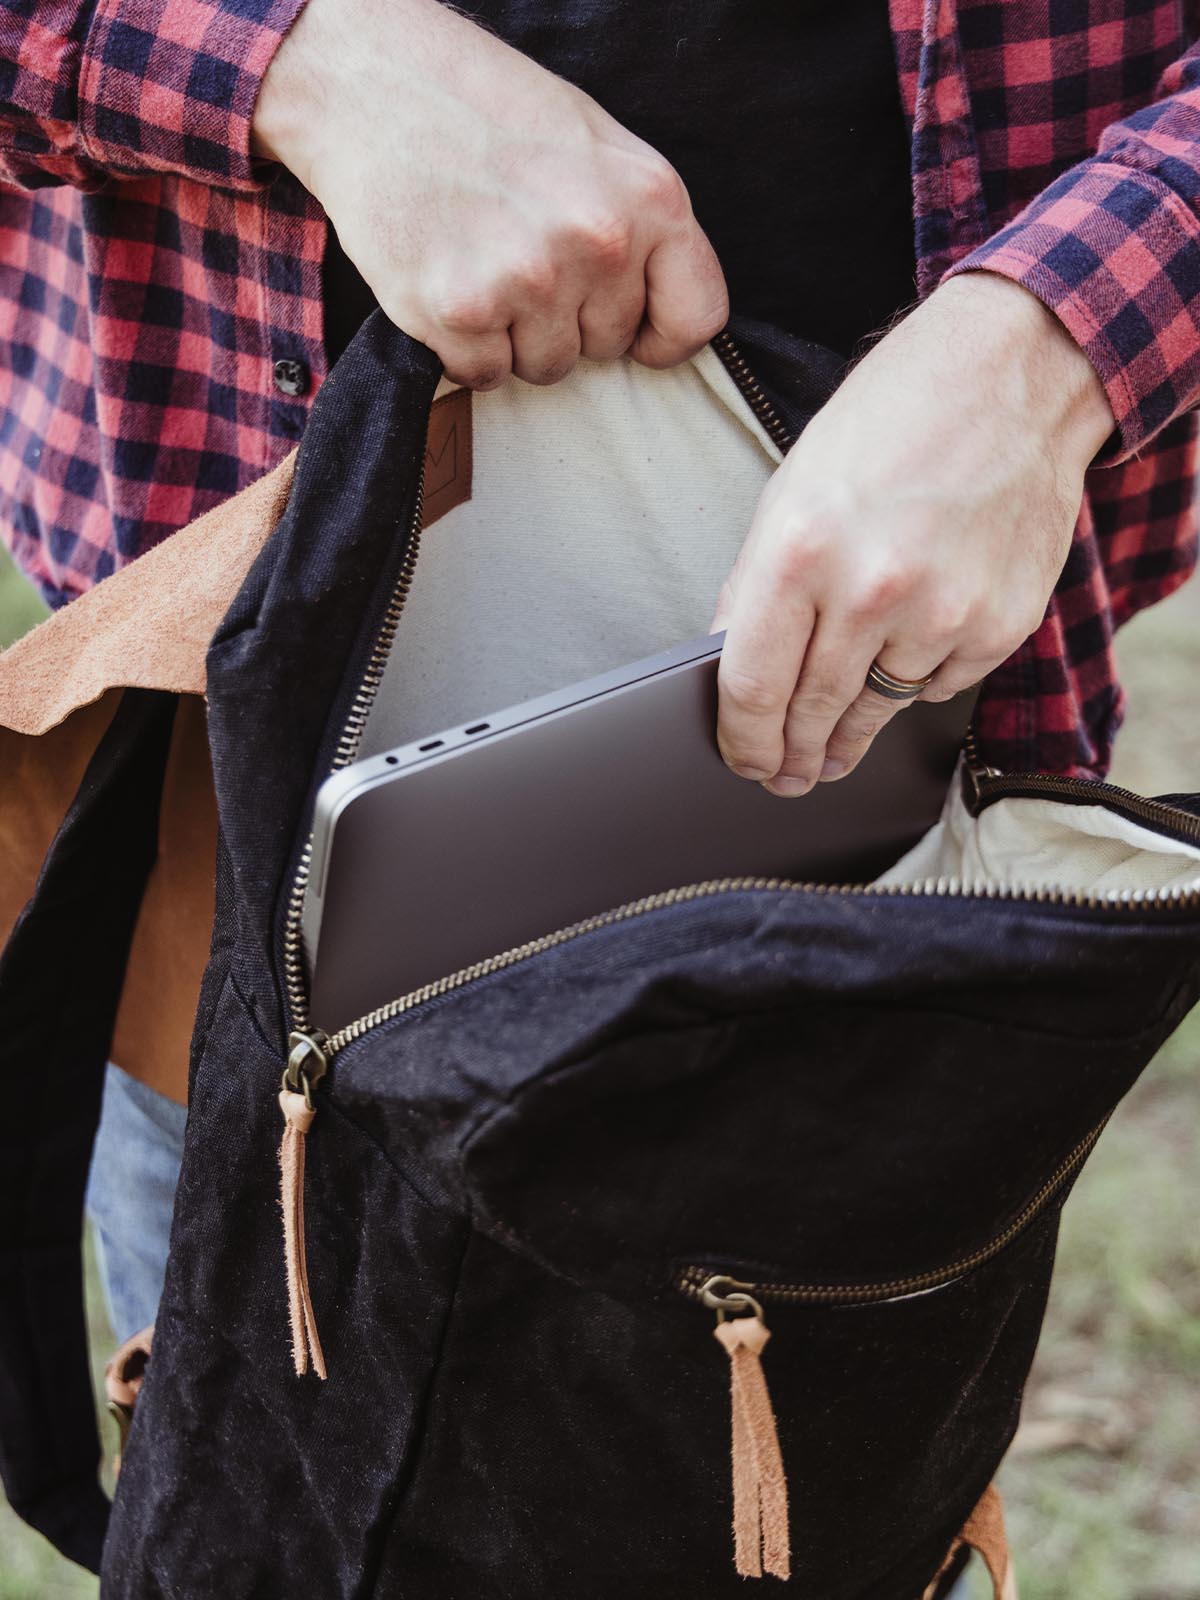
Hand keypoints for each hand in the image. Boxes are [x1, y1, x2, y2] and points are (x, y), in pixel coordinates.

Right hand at [252, 0, 728, 388]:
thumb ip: (640, 226)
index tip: (633, 332)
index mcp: (650, 197)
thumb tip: (658, 310)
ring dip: (513, 335)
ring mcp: (528, 279)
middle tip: (521, 255)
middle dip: (569, 320)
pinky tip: (445, 279)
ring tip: (482, 261)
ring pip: (546, 368)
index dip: (661, 335)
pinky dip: (462, 345)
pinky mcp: (460, 311)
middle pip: (607, 347)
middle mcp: (598, 241)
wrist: (370, 83)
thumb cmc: (486, 110)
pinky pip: (483, 374)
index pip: (696, 318)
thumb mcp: (595, 144)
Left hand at [709, 273, 1114, 795]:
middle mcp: (871, 588)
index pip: (753, 686)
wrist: (1013, 377)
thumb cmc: (892, 422)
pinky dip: (915, 682)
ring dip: (847, 736)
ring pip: (876, 710)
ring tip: (830, 752)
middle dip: (792, 756)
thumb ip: (757, 586)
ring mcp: (943, 613)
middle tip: (784, 777)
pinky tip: (906, 656)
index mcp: (801, 549)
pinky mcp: (999, 626)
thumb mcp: (793, 490)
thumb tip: (730, 668)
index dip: (742, 740)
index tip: (743, 760)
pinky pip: (936, 686)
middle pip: (813, 712)